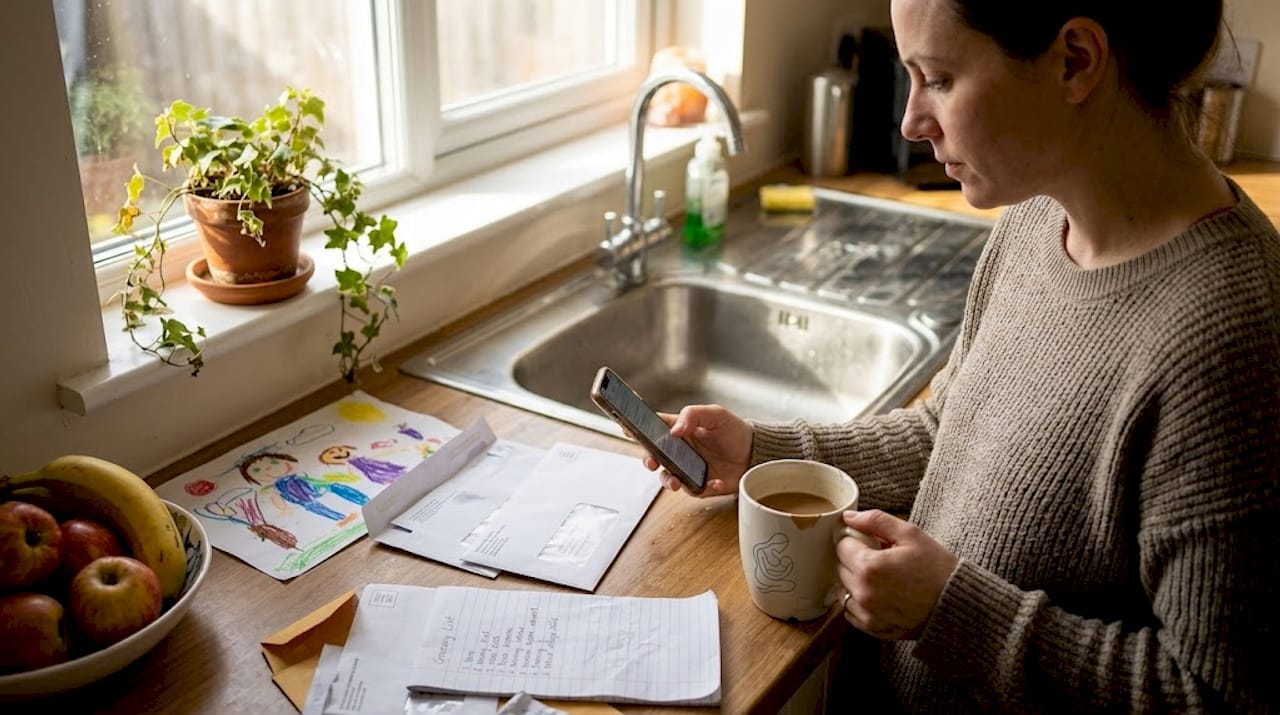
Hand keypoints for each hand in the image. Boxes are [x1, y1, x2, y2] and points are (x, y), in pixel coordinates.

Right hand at [644, 404, 751, 496]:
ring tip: (676, 482)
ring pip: (668, 477)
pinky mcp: (701, 485)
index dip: (638, 429)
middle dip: (649, 461)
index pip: (654, 428)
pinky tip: (716, 481)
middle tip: (652, 462)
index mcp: (680, 429)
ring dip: (668, 481)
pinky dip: (704, 487)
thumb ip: (692, 416)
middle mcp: (681, 451)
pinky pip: (694, 489)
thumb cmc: (734, 430)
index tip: (628, 431)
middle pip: (655, 456)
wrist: (756, 452)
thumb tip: (674, 430)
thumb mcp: (715, 414)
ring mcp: (689, 469)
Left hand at [835, 509, 958, 639]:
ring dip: (855, 581)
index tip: (869, 541)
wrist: (958, 604)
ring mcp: (867, 613)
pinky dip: (859, 601)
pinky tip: (880, 594)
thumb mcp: (911, 535)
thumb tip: (848, 517)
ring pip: (844, 590)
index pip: (842, 546)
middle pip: (841, 568)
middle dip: (855, 559)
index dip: (855, 539)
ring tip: (882, 577)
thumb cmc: (937, 568)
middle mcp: (863, 592)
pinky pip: (851, 611)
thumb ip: (876, 521)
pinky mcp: (873, 628)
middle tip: (880, 557)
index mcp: (869, 567)